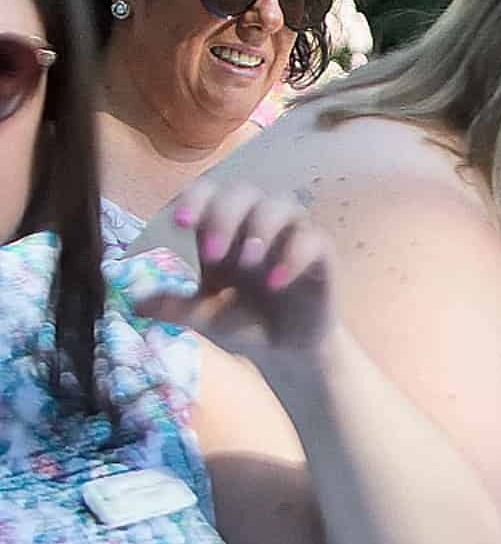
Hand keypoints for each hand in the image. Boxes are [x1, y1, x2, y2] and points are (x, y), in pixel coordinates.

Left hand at [132, 182, 335, 365]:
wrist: (287, 350)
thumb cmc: (245, 323)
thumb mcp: (205, 317)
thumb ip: (177, 307)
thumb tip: (136, 302)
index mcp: (224, 230)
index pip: (208, 194)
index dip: (194, 199)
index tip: (180, 223)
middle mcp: (257, 224)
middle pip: (242, 192)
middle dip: (224, 216)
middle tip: (212, 254)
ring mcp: (291, 235)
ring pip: (280, 205)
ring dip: (260, 228)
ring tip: (249, 262)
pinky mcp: (321, 255)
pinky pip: (311, 239)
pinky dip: (292, 256)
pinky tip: (275, 281)